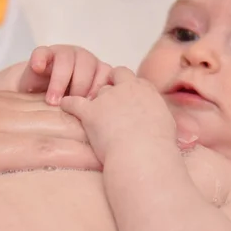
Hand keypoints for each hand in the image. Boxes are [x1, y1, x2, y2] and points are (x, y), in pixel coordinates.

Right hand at [18, 45, 111, 105]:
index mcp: (98, 72)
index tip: (92, 104)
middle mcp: (83, 60)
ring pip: (66, 58)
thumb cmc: (66, 109)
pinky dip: (40, 59)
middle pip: (87, 64)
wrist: (37, 100)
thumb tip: (104, 126)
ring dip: (60, 80)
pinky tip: (38, 69)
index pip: (106, 73)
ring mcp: (63, 55)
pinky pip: (42, 52)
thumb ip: (95, 111)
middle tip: (71, 106)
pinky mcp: (43, 54)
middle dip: (80, 86)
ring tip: (52, 101)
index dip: (100, 88)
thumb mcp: (84, 112)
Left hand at [60, 67, 175, 160]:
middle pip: (114, 76)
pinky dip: (69, 103)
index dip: (126, 86)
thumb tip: (157, 120)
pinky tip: (64, 105)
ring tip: (91, 110)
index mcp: (146, 90)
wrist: (143, 154)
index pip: (132, 79)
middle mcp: (126, 88)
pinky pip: (74, 102)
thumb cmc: (158, 146)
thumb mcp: (166, 124)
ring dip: (95, 100)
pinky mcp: (91, 112)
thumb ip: (157, 114)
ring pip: (97, 92)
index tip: (124, 95)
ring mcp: (107, 99)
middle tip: (107, 96)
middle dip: (110, 83)